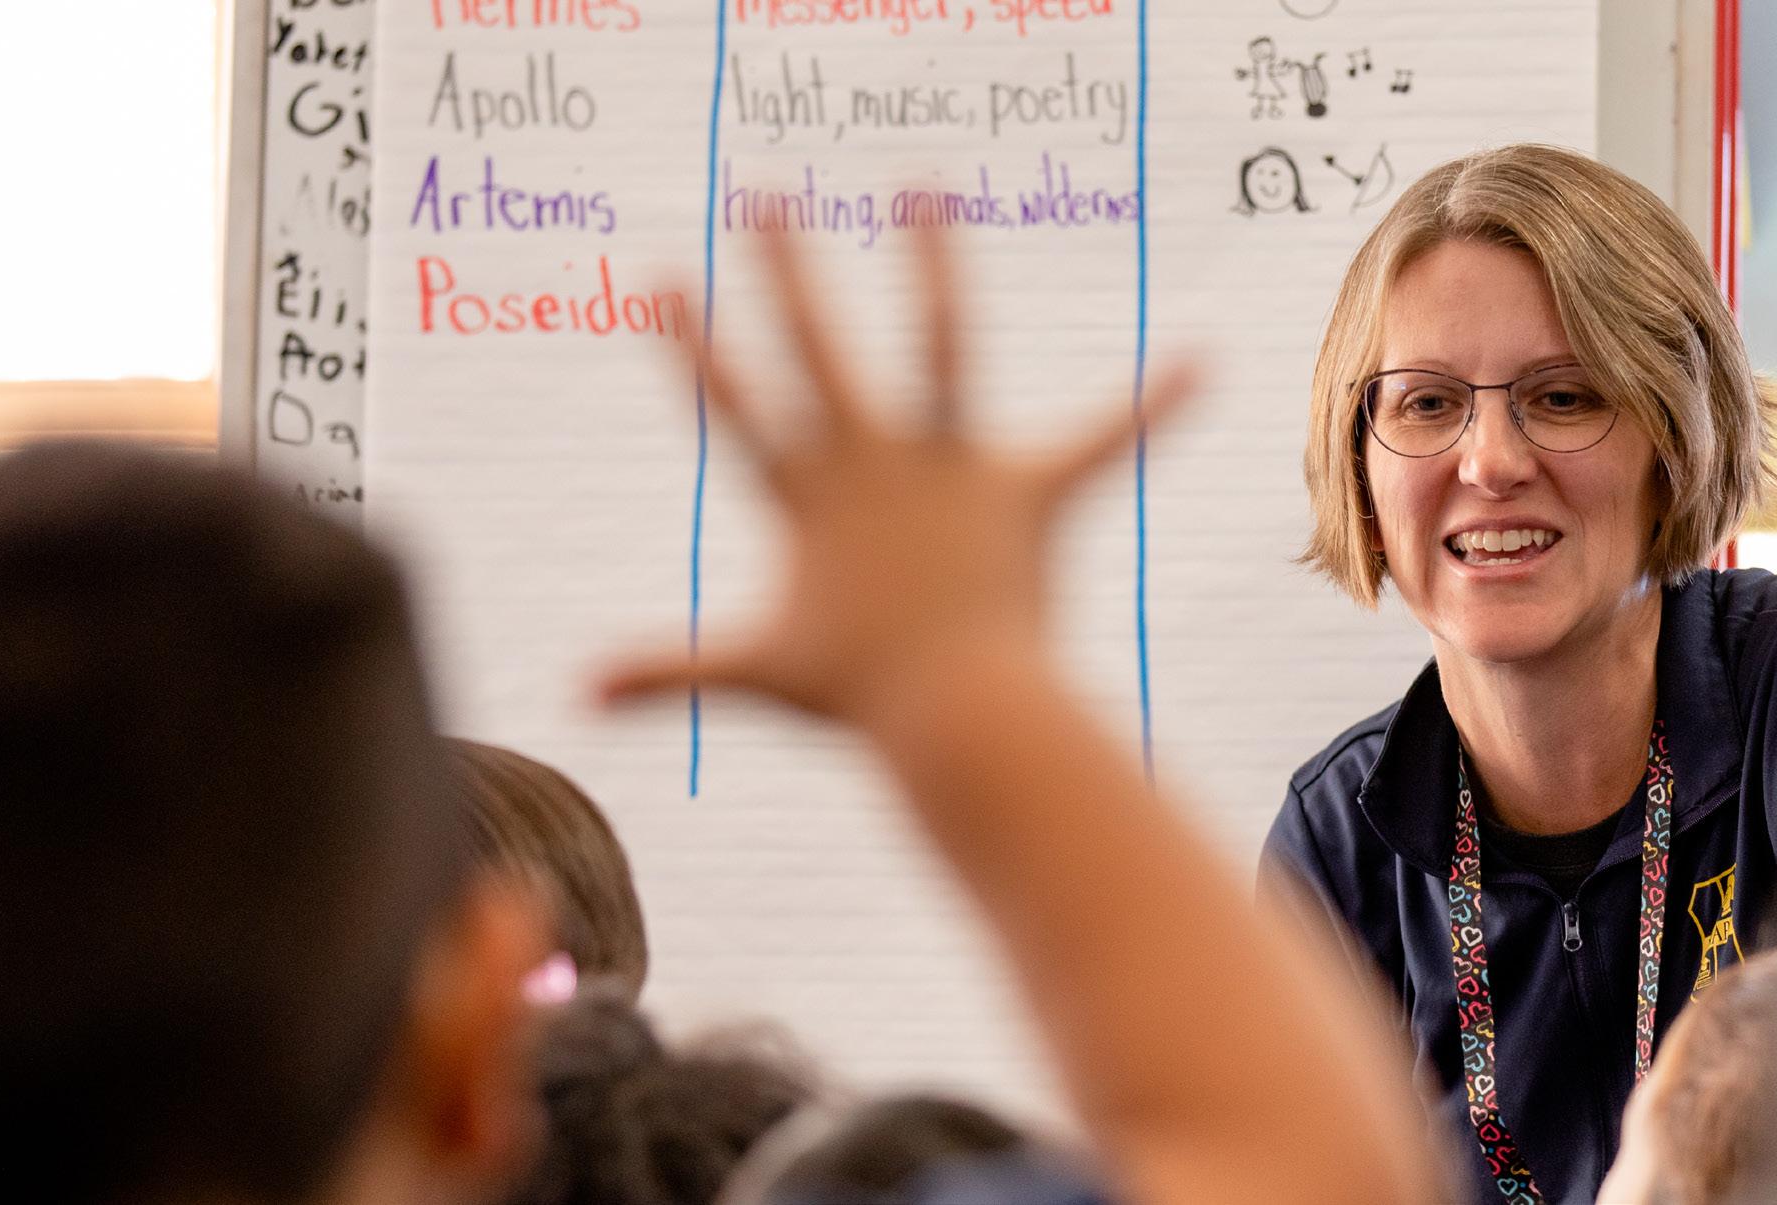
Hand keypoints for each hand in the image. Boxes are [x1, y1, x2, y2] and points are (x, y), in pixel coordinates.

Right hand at [597, 222, 1197, 725]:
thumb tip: (575, 694)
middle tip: (763, 194)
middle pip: (817, 345)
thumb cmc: (856, 696)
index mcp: (808, 493)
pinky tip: (1202, 362)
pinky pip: (1103, 439)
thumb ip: (666, 671)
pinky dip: (1153, 404)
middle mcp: (872, 461)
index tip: (657, 275)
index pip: (733, 404)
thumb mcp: (752, 672)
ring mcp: (948, 467)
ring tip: (922, 189)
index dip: (690, 343)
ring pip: (939, 343)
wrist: (954, 717)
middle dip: (785, 267)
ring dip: (929, 265)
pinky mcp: (1028, 490)